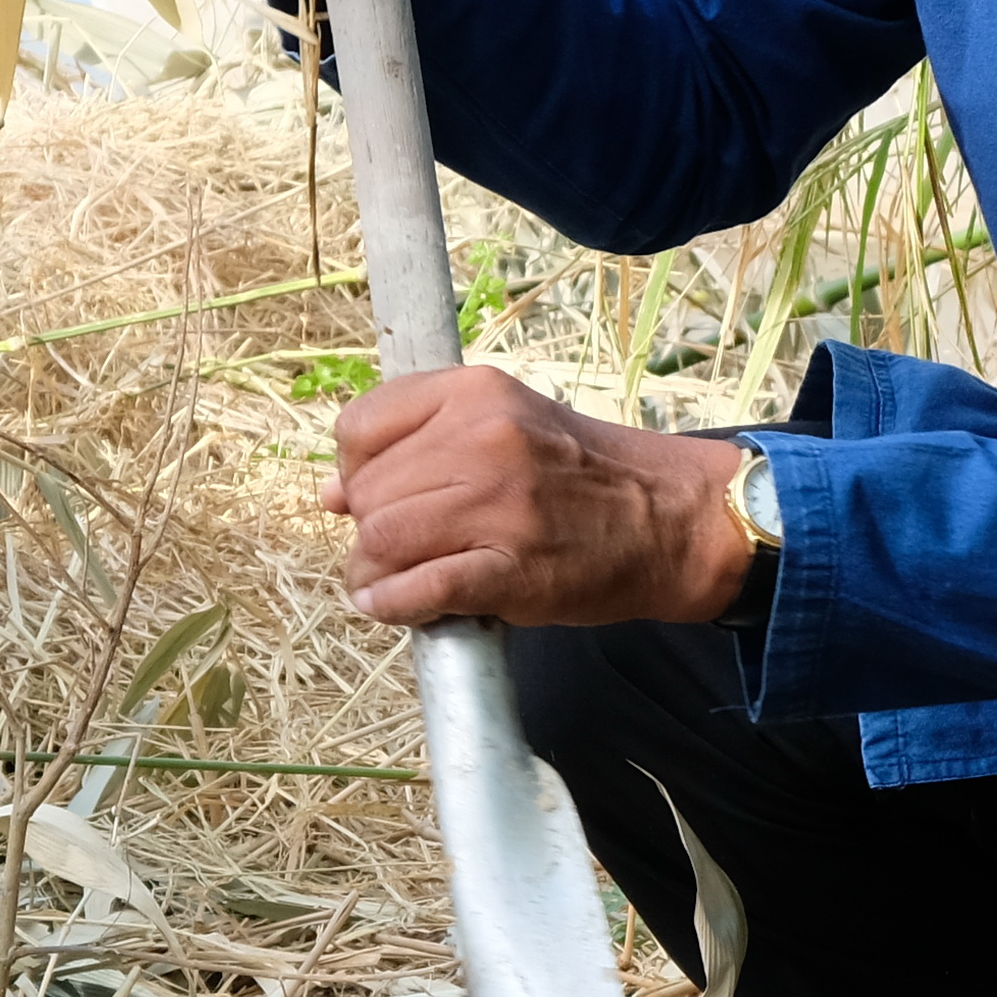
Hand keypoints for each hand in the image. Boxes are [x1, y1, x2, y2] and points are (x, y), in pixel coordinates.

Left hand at [324, 366, 753, 627]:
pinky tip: (400, 605)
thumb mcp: (503, 423)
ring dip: (375, 572)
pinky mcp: (512, 568)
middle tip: (403, 547)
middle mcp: (483, 438)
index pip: (358, 431)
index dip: (357, 472)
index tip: (384, 495)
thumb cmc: (580, 474)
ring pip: (381, 539)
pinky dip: (394, 604)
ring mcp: (499, 504)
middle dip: (369, 529)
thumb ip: (420, 443)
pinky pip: (418, 589)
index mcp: (475, 392)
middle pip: (365, 493)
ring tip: (398, 580)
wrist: (668, 517)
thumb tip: (329, 495)